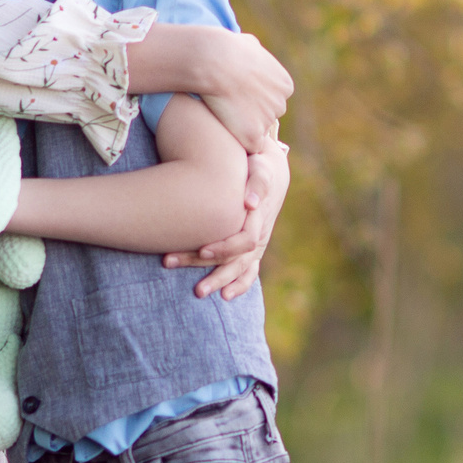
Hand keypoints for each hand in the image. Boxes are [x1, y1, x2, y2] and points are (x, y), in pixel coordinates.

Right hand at [128, 24, 293, 151]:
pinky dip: (235, 140)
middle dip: (249, 115)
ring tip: (219, 114)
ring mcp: (267, 122)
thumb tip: (253, 51)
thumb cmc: (226, 48)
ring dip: (240, 127)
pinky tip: (221, 127)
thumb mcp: (248, 43)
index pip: (271, 99)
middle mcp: (281, 105)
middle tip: (225, 106)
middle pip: (266, 117)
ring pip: (255, 132)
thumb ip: (256, 53)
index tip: (235, 93)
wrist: (212, 61)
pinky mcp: (253, 137)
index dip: (252, 98)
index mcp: (284, 85)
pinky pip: (247, 146)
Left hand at [166, 140, 288, 299]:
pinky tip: (224, 296)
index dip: (224, 247)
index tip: (202, 250)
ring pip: (240, 268)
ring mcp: (257, 243)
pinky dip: (239, 284)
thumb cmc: (256, 166)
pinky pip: (248, 271)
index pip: (245, 241)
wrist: (267, 170)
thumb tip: (251, 202)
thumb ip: (257, 181)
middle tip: (195, 287)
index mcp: (259, 217)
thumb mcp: (259, 167)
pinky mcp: (252, 248)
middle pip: (239, 261)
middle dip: (216, 273)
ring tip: (199, 292)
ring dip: (220, 281)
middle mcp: (260, 234)